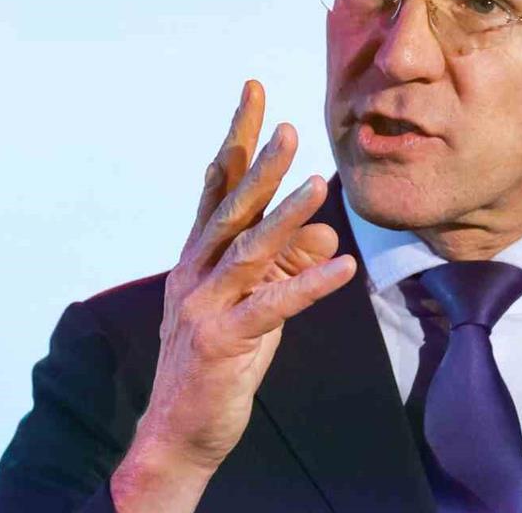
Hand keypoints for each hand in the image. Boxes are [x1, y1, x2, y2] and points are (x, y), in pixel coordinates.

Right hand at [112, 80, 355, 511]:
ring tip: (317, 182)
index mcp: (200, 256)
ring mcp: (205, 306)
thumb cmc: (219, 360)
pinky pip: (273, 307)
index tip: (255, 91)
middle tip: (288, 124)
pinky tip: (343, 266)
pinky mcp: (224, 341)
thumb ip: (287, 264)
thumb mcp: (258, 303)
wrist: (179, 429)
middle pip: (231, 207)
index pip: (219, 184)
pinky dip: (309, 284)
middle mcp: (196, 272)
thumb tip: (326, 229)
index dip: (238, 137)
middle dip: (259, 163)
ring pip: (249, 250)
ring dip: (285, 215)